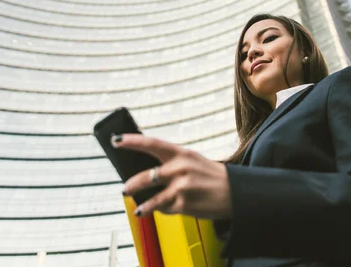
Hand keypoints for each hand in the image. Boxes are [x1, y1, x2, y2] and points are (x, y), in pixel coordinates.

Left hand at [112, 133, 231, 219]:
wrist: (235, 192)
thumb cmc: (210, 175)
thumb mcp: (192, 160)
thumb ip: (170, 163)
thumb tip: (145, 171)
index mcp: (181, 153)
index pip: (152, 144)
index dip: (132, 141)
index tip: (115, 140)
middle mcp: (180, 169)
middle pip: (147, 176)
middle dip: (132, 184)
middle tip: (124, 189)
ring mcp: (182, 188)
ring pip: (153, 198)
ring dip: (143, 205)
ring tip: (138, 208)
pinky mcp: (185, 205)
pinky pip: (165, 209)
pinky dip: (161, 210)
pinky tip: (162, 210)